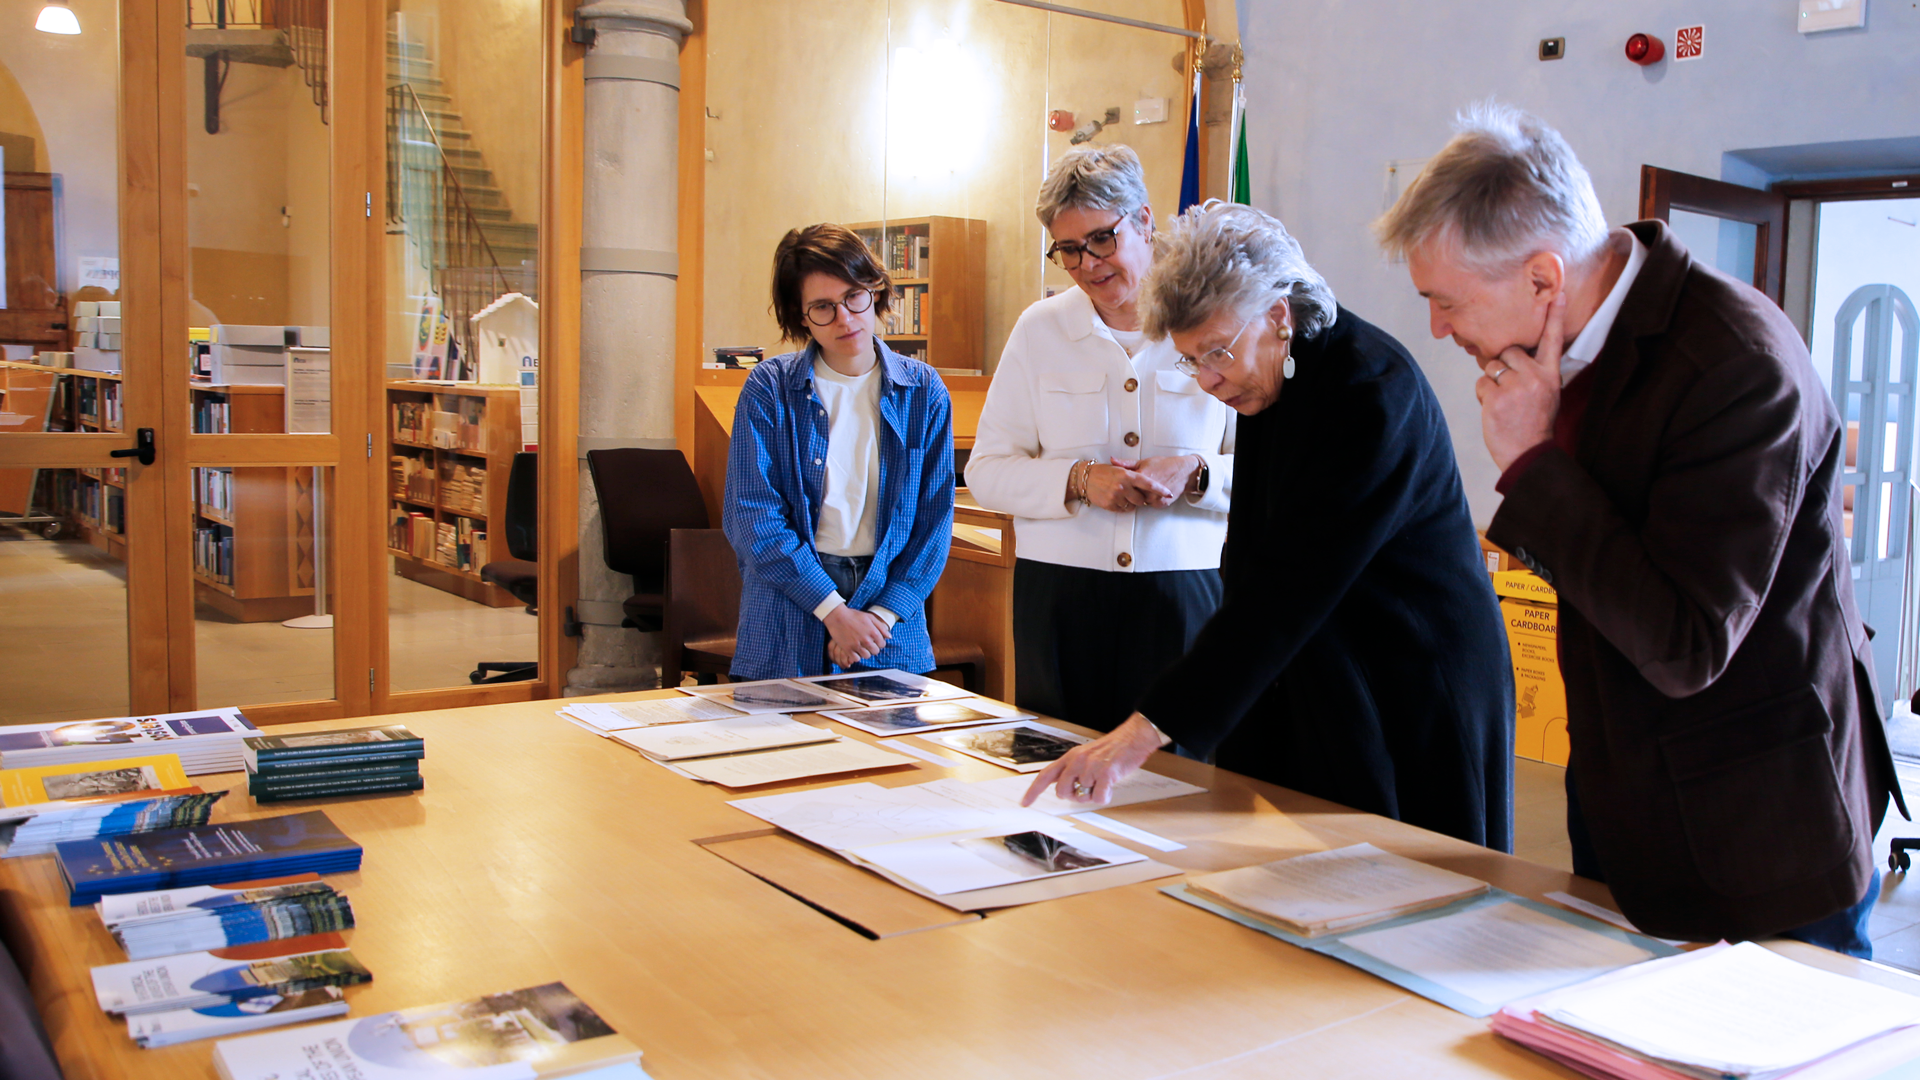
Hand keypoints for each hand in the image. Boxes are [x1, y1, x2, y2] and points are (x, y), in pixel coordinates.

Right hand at [823, 605, 889, 665]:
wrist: (837, 616)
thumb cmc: (854, 615)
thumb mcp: (870, 617)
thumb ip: (881, 627)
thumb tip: (889, 637)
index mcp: (873, 632)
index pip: (882, 644)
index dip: (879, 642)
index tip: (874, 640)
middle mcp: (867, 640)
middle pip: (875, 652)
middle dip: (873, 648)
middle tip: (867, 644)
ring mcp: (857, 646)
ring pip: (866, 656)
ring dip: (865, 652)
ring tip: (861, 647)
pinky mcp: (848, 649)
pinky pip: (856, 659)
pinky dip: (856, 656)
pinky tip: (854, 650)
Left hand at [1021, 713, 1165, 806]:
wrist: (1132, 738)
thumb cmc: (1111, 749)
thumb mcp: (1085, 755)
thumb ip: (1072, 770)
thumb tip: (1064, 788)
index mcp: (1070, 757)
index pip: (1046, 775)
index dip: (1033, 791)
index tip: (1025, 802)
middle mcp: (1076, 761)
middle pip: (1062, 792)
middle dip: (1073, 795)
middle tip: (1087, 789)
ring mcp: (1090, 767)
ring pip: (1083, 797)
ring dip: (1093, 794)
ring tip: (1103, 781)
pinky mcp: (1104, 774)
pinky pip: (1098, 798)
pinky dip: (1105, 797)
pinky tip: (1110, 785)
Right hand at [1085, 463, 1173, 512]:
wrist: (1085, 478)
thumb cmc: (1103, 472)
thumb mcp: (1118, 468)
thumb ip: (1133, 474)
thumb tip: (1148, 482)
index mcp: (1127, 475)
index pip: (1148, 483)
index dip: (1160, 489)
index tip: (1169, 493)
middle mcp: (1123, 486)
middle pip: (1141, 499)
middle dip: (1140, 499)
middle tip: (1134, 494)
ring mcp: (1116, 496)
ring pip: (1132, 506)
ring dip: (1130, 503)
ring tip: (1122, 495)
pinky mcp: (1110, 504)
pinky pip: (1122, 510)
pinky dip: (1122, 507)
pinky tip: (1116, 499)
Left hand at [1110, 455, 1200, 507]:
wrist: (1183, 471)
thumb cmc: (1163, 464)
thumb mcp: (1144, 461)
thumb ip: (1126, 463)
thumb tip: (1112, 460)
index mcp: (1141, 477)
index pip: (1125, 486)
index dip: (1124, 485)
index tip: (1124, 483)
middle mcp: (1147, 489)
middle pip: (1132, 496)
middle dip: (1134, 492)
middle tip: (1139, 486)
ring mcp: (1155, 498)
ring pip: (1141, 502)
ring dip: (1143, 497)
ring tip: (1147, 488)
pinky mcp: (1161, 504)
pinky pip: (1151, 505)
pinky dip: (1151, 500)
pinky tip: (1154, 492)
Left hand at [1479, 292, 1564, 471]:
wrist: (1529, 453)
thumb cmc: (1534, 423)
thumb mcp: (1546, 394)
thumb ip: (1534, 372)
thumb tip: (1511, 355)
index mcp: (1550, 375)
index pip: (1552, 340)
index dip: (1554, 316)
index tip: (1556, 292)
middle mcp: (1535, 376)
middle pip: (1509, 351)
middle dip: (1503, 366)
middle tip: (1510, 389)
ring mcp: (1516, 386)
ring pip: (1491, 366)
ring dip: (1492, 382)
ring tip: (1504, 402)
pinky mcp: (1497, 397)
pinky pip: (1481, 383)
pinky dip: (1484, 395)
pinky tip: (1495, 409)